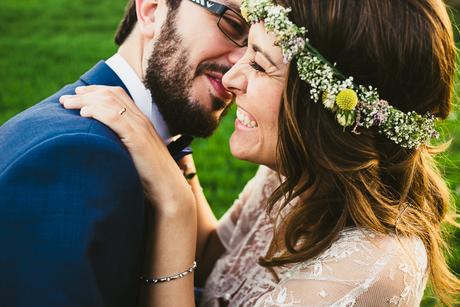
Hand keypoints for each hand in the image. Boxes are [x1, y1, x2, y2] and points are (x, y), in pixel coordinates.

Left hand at [59, 85, 194, 212]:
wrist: (169, 188)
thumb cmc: (151, 177)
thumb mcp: (136, 155)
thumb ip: (123, 144)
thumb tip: (103, 146)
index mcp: (141, 121)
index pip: (118, 94)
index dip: (96, 90)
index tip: (78, 93)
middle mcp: (141, 120)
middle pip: (111, 94)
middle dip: (85, 93)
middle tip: (65, 99)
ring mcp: (140, 128)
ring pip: (110, 102)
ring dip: (85, 101)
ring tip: (67, 105)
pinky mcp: (137, 140)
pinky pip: (115, 118)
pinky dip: (98, 112)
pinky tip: (83, 114)